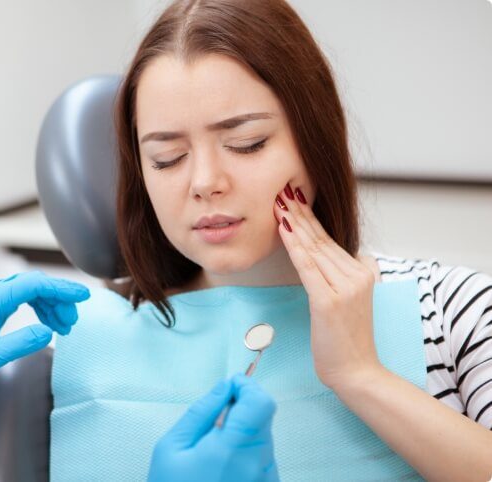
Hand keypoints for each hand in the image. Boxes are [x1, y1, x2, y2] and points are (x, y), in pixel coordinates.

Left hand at [0, 271, 89, 388]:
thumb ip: (20, 343)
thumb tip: (48, 332)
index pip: (33, 285)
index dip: (60, 288)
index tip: (82, 296)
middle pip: (35, 284)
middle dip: (59, 299)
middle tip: (72, 322)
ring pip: (31, 291)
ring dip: (51, 305)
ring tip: (65, 326)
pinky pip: (24, 299)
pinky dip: (41, 308)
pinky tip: (50, 323)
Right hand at [148, 375, 278, 481]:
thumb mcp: (172, 446)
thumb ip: (202, 412)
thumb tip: (225, 387)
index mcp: (232, 450)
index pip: (261, 403)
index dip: (248, 386)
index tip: (232, 385)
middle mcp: (256, 465)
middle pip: (264, 418)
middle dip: (242, 409)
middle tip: (215, 420)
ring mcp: (266, 480)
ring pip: (264, 438)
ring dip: (244, 433)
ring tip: (214, 450)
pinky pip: (264, 459)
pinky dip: (247, 453)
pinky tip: (224, 466)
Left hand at [273, 183, 381, 389]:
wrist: (357, 372)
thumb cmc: (346, 340)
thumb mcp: (348, 301)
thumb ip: (339, 276)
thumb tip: (324, 256)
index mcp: (363, 271)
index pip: (329, 239)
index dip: (309, 217)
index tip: (292, 198)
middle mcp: (357, 275)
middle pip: (321, 238)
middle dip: (299, 212)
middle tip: (282, 189)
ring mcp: (345, 288)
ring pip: (313, 249)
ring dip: (293, 223)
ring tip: (278, 203)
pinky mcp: (330, 302)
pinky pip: (308, 268)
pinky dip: (294, 247)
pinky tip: (284, 230)